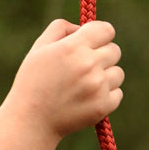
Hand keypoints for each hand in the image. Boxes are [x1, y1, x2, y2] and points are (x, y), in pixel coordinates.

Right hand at [6, 19, 124, 140]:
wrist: (30, 121)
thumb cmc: (32, 83)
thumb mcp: (38, 50)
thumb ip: (59, 29)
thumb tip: (81, 27)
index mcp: (73, 47)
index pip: (106, 30)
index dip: (100, 35)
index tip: (93, 43)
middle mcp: (88, 64)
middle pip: (115, 50)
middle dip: (102, 56)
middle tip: (83, 68)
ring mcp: (98, 86)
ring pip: (118, 73)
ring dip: (105, 77)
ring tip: (84, 86)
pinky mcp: (104, 105)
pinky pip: (117, 93)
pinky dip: (105, 96)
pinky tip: (86, 99)